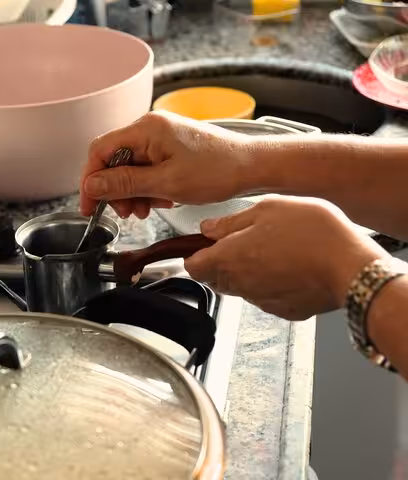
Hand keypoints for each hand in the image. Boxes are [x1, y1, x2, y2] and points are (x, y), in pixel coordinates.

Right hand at [80, 110, 250, 218]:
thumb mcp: (166, 183)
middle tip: (127, 213)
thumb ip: (125, 184)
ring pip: (129, 167)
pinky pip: (146, 167)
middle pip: (113, 160)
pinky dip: (147, 187)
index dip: (90, 180)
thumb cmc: (218, 170)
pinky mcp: (169, 147)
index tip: (90, 205)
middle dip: (116, 190)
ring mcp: (160, 137)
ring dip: (132, 192)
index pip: (100, 151)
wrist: (252, 166)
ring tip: (146, 210)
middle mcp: (149, 128)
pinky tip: (159, 201)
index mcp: (146, 129)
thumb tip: (92, 186)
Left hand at [184, 196, 388, 319]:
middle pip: (216, 278)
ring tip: (275, 251)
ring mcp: (262, 300)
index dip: (196, 255)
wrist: (352, 265)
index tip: (206, 245)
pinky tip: (291, 268)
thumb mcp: (268, 209)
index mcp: (229, 258)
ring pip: (241, 288)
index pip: (193, 267)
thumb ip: (231, 222)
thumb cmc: (313, 233)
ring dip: (248, 273)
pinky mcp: (284, 310)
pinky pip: (267, 298)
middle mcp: (240, 284)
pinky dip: (273, 285)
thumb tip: (208, 228)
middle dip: (222, 263)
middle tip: (246, 242)